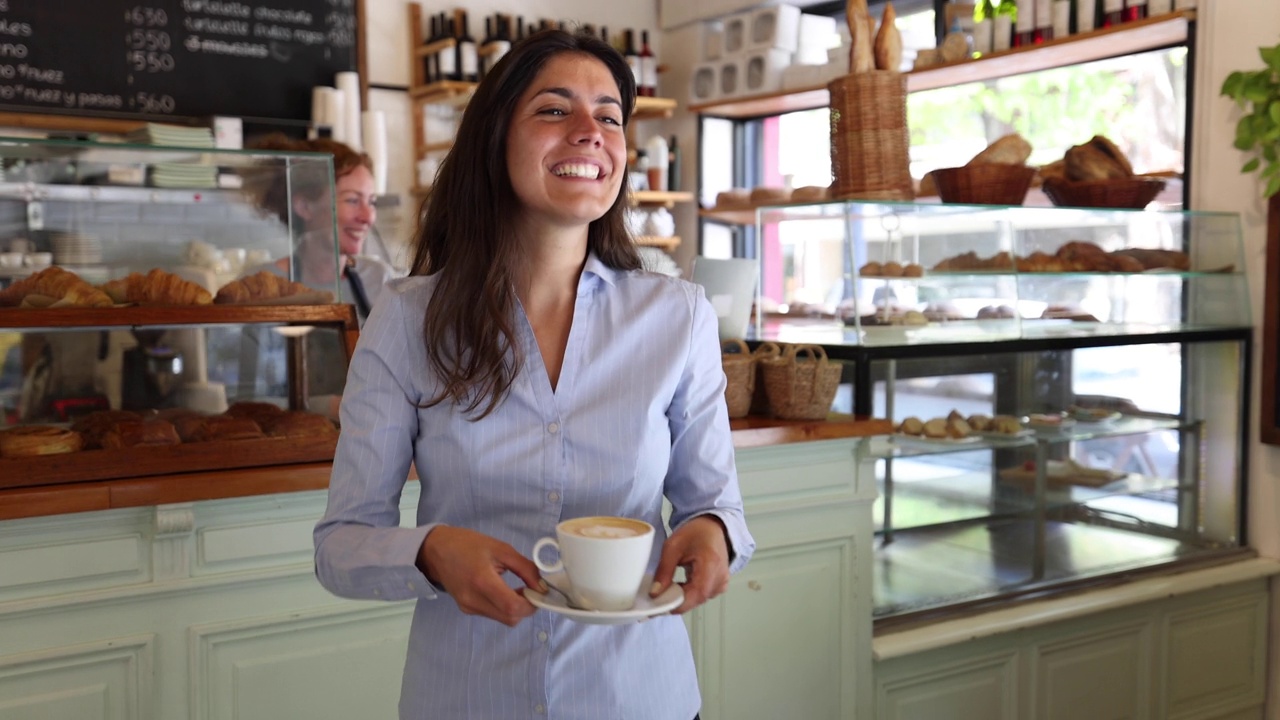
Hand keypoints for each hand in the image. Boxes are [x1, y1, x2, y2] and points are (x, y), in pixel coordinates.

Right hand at [417, 526, 542, 626]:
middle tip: (531, 590)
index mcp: (482, 581)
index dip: (532, 604)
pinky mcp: (467, 609)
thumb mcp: (502, 549)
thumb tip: (542, 586)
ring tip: (517, 588)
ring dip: (516, 608)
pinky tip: (503, 591)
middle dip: (527, 608)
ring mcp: (468, 607)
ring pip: (503, 619)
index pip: (512, 607)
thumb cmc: (468, 545)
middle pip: (510, 618)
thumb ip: (525, 568)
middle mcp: (473, 600)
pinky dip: (504, 607)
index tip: (539, 591)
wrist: (436, 551)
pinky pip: (493, 614)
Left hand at [650, 515, 730, 613]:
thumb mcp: (673, 547)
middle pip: (695, 600)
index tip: (657, 605)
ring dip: (681, 598)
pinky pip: (702, 597)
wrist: (713, 527)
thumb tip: (655, 593)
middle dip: (674, 601)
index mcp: (710, 565)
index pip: (694, 595)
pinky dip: (689, 594)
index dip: (675, 603)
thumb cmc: (695, 533)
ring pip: (697, 600)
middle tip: (657, 596)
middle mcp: (720, 577)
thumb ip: (664, 571)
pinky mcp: (720, 586)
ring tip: (668, 587)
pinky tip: (680, 586)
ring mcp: (722, 583)